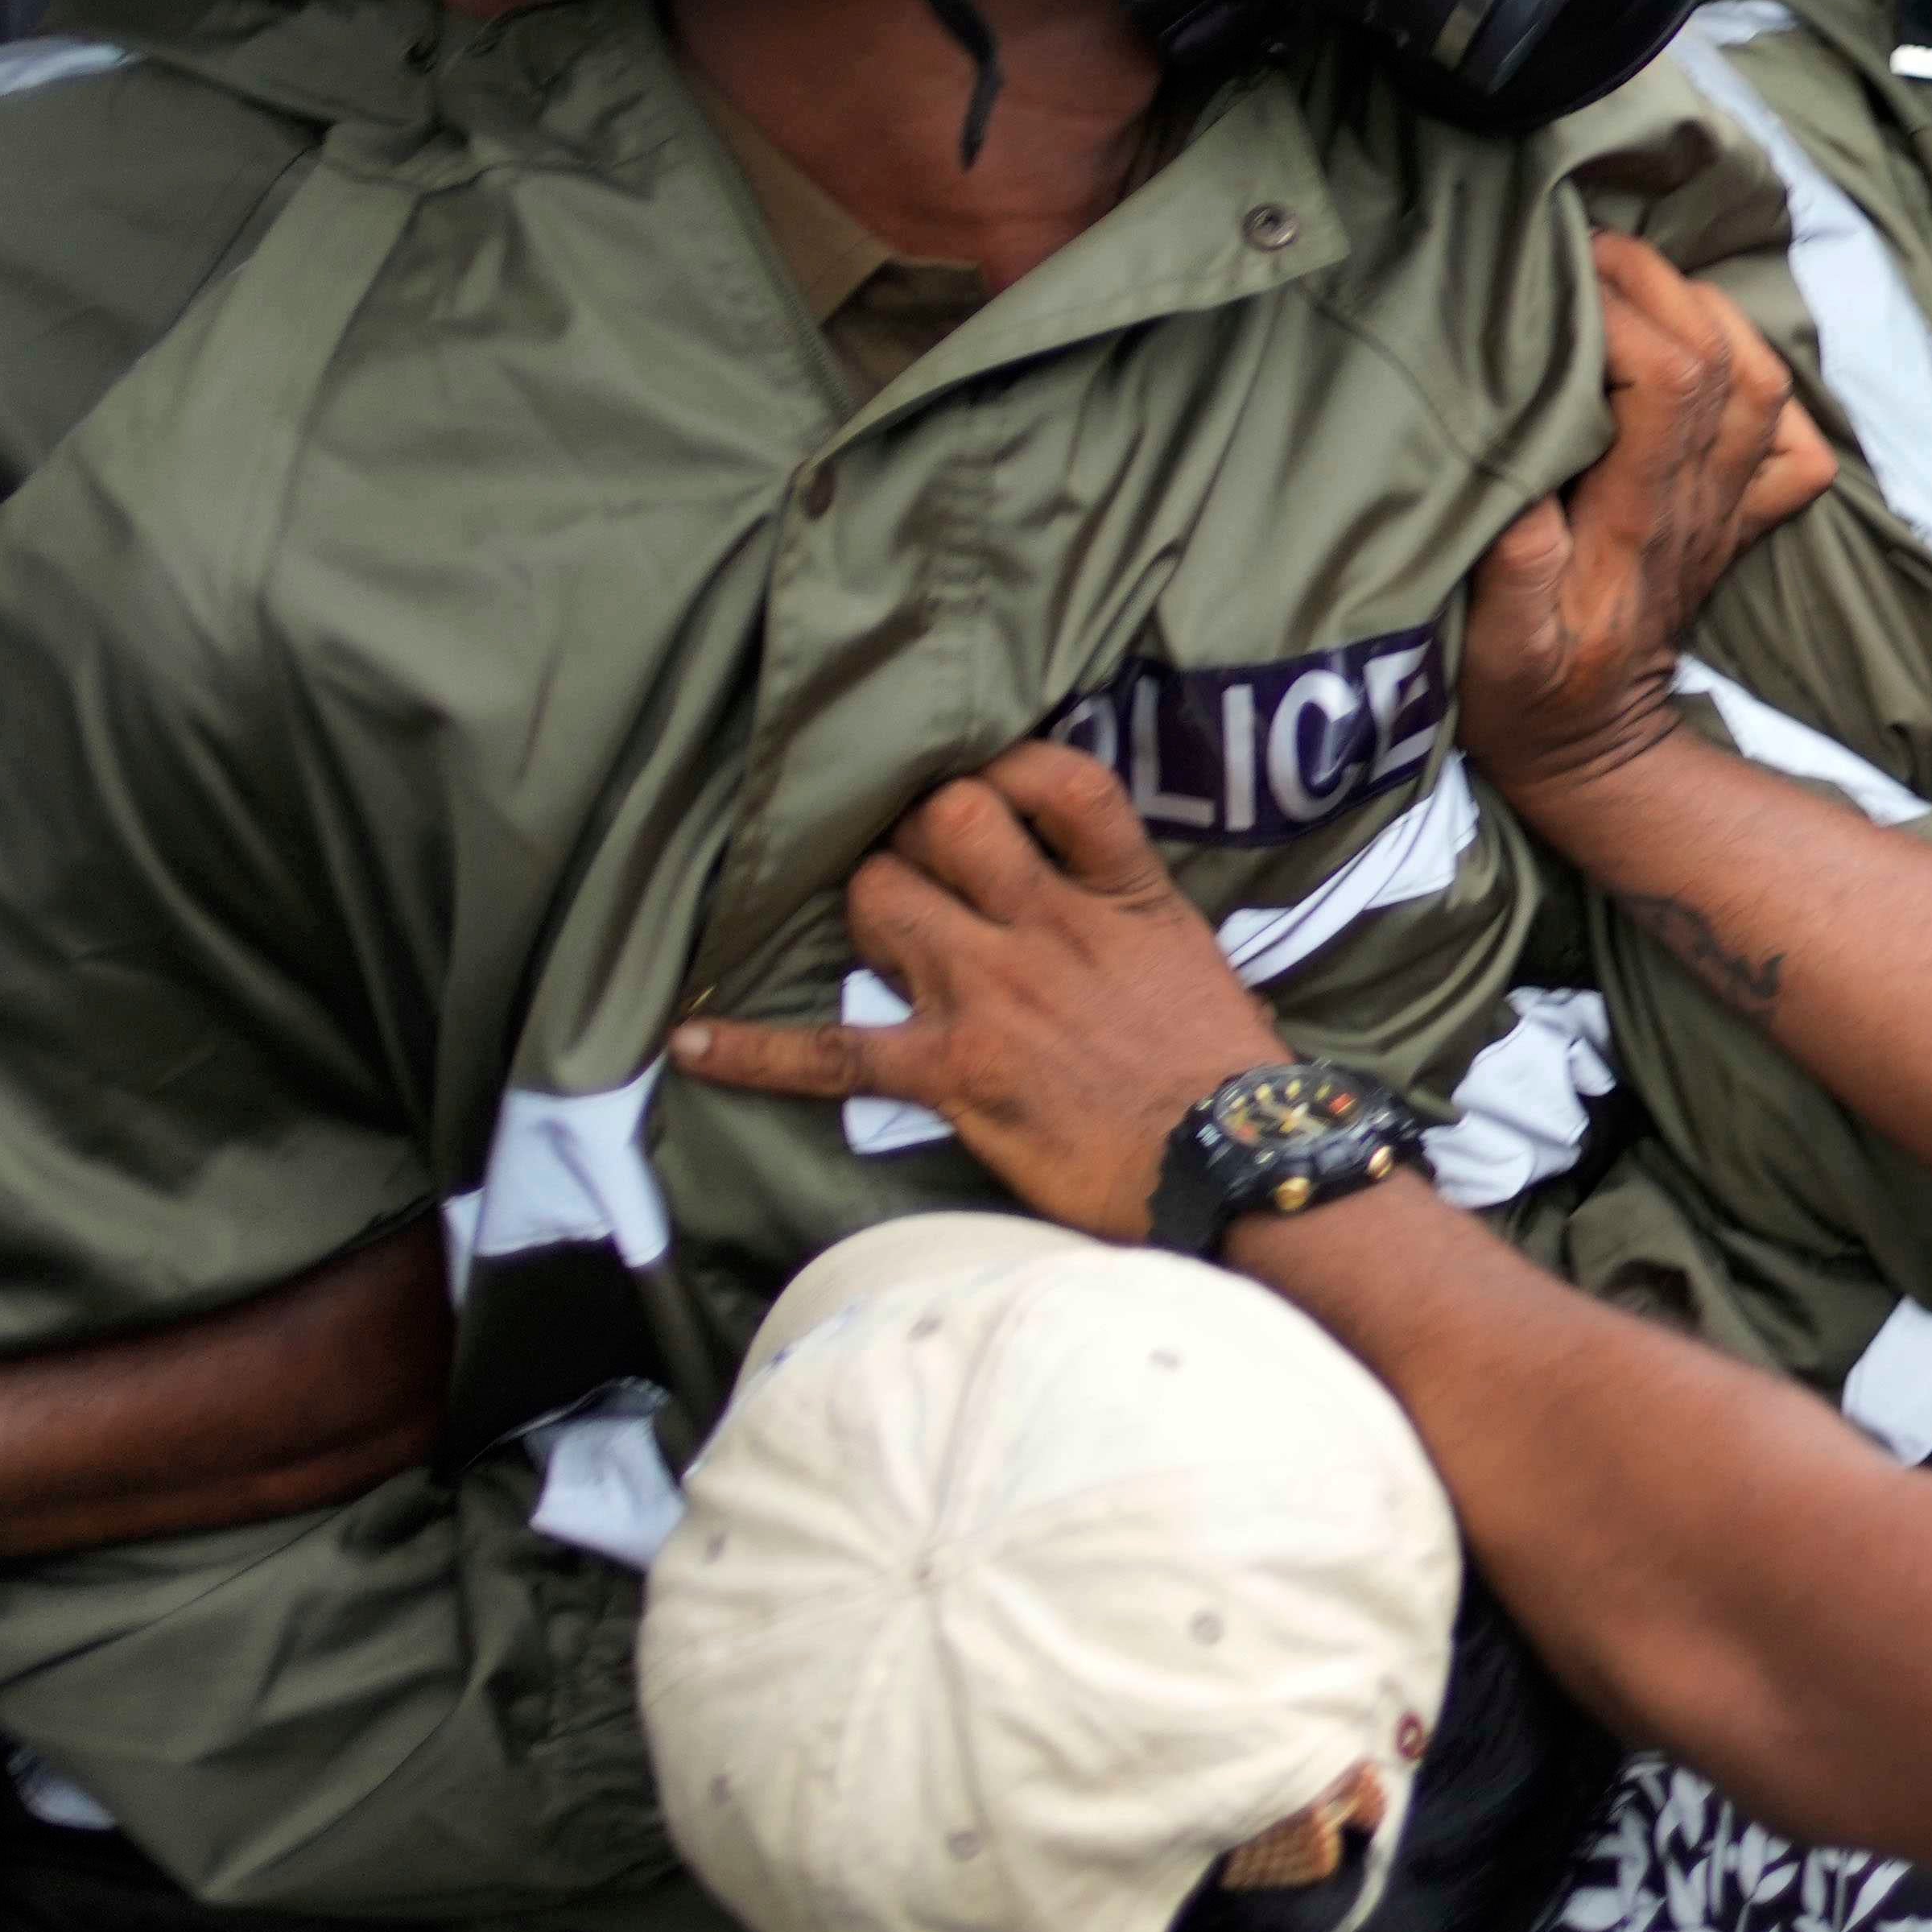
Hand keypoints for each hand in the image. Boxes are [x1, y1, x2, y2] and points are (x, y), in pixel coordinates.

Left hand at [665, 740, 1288, 1238]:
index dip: (1006, 769)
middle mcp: (1045, 925)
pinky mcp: (952, 1070)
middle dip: (912, 836)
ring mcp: (991, 994)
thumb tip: (1112, 926)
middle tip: (914, 870)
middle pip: (938, 825)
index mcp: (1121, 895)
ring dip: (865, 908)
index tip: (989, 786)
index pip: (1056, 782)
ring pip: (879, 900)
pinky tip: (693, 1041)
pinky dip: (757, 1049)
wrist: (1237, 1162)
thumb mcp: (1197, 963)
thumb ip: (1139, 923)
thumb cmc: (1228, 1072)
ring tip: (875, 933)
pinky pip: (834, 1052)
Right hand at [1460, 236, 1835, 822]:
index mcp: (1640, 521)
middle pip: (1720, 359)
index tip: (1545, 282)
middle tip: (1577, 252)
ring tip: (1628, 279)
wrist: (1598, 761)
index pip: (1664, 381)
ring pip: (1760, 383)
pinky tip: (1703, 360)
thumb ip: (1512, 561)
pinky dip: (1759, 386)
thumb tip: (1525, 467)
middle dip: (1655, 286)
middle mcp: (1700, 505)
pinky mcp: (1734, 523)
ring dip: (1704, 313)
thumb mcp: (1494, 645)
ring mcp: (1727, 512)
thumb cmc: (1526, 702)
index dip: (1614, 315)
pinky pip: (1787, 442)